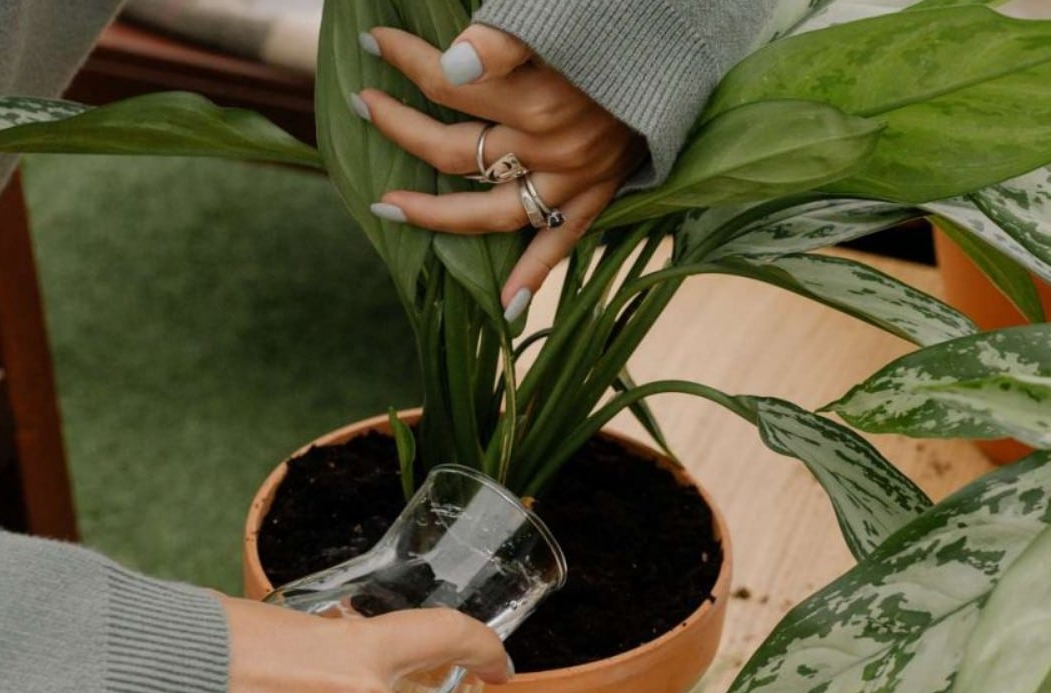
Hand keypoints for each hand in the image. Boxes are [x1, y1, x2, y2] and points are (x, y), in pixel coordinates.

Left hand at [357, 24, 646, 312]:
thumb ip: (507, 40)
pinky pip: (558, 245)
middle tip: (363, 105)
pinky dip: (532, 277)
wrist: (687, 51)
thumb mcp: (563, 23)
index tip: (375, 41)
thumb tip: (456, 61)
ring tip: (388, 206)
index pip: (448, 83)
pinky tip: (503, 306)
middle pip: (453, 151)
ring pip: (488, 212)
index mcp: (538, 98)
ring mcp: (572, 180)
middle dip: (399, 128)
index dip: (405, 60)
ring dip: (434, 213)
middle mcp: (550, 148)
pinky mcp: (596, 197)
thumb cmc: (620, 30)